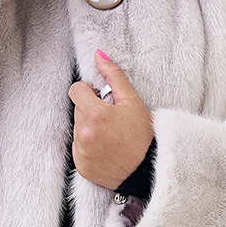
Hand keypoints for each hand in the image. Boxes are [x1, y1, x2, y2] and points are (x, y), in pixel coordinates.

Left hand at [69, 51, 153, 189]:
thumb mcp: (132, 101)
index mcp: (94, 114)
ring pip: (78, 129)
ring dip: (90, 128)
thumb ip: (114, 76)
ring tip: (111, 136)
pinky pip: (79, 149)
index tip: (102, 99)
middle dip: (91, 110)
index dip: (89, 91)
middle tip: (112, 120)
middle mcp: (84, 133)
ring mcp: (81, 151)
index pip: (76, 90)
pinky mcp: (82, 166)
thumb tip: (99, 55)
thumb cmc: (144, 136)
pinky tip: (107, 149)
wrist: (149, 171)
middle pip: (77, 109)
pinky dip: (89, 147)